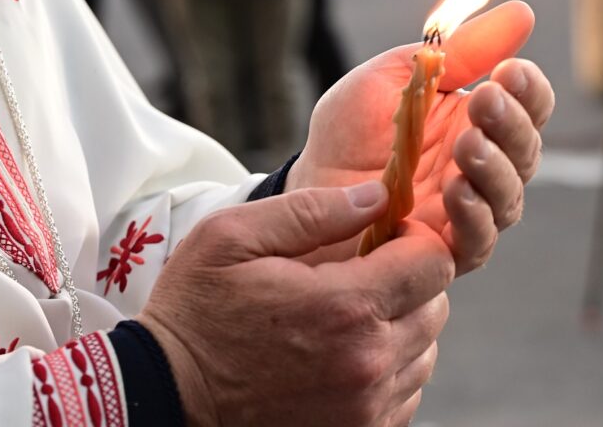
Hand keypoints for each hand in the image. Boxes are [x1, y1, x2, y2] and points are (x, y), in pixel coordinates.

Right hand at [138, 183, 451, 426]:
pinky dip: (386, 367)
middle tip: (357, 273)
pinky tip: (341, 353)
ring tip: (344, 316)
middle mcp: (367, 363)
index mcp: (344, 307)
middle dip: (407, 280)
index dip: (412, 237)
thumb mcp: (233, 238)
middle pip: (436, 306)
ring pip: (425, 351)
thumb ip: (312, 210)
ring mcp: (366, 409)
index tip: (381, 236)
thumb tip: (377, 196)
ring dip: (398, 325)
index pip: (433, 263)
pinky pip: (405, 392)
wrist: (165, 396)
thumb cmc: (195, 311)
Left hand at [287, 1, 554, 272]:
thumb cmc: (352, 130)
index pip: (527, 106)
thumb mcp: (398, 77)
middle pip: (525, 150)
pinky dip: (474, 215)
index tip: (508, 69)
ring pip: (508, 197)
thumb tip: (522, 12)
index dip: (527, 88)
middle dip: (510, 124)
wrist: (310, 184)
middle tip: (485, 101)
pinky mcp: (444, 250)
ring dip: (494, 169)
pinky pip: (476, 240)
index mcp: (474, 121)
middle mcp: (480, 167)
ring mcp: (466, 211)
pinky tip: (457, 189)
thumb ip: (458, 52)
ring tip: (467, 144)